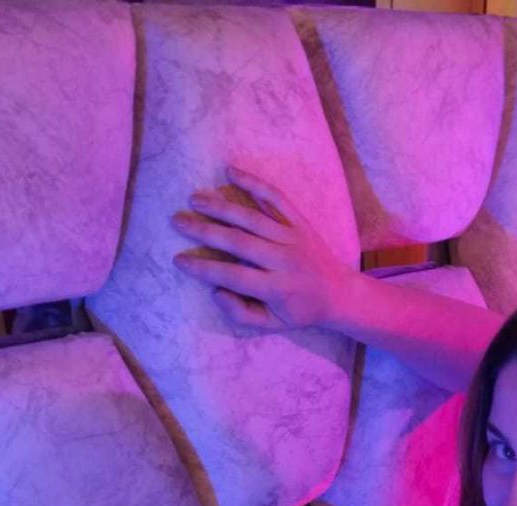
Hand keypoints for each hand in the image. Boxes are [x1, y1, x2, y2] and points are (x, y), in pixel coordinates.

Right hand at [171, 165, 357, 330]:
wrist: (339, 293)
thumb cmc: (300, 311)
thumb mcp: (273, 324)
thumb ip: (242, 313)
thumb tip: (216, 291)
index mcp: (277, 288)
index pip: (233, 275)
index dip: (204, 268)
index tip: (179, 259)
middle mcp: (284, 260)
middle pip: (238, 241)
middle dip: (204, 230)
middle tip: (177, 221)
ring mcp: (293, 237)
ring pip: (252, 217)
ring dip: (221, 206)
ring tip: (194, 198)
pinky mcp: (299, 222)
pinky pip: (276, 198)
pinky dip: (254, 182)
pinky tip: (230, 170)